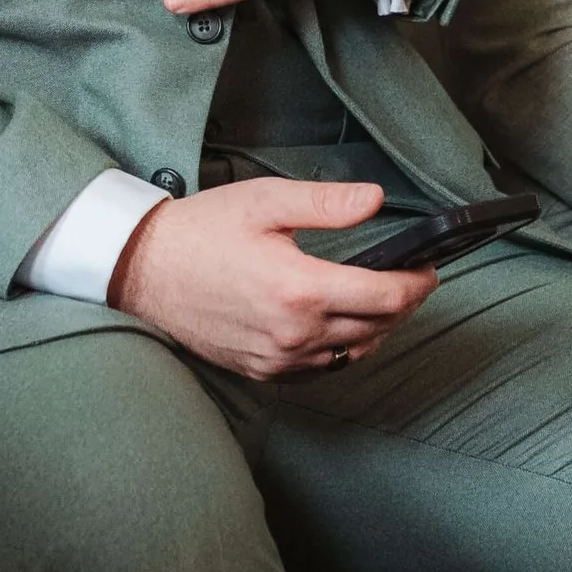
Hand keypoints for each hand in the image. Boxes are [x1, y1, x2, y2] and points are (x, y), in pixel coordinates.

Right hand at [109, 176, 438, 379]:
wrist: (143, 270)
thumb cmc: (201, 231)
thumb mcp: (266, 201)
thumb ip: (326, 203)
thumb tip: (374, 200)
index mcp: (300, 289)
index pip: (386, 297)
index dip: (417, 284)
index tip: (428, 269)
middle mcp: (293, 333)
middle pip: (376, 328)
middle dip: (403, 304)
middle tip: (413, 281)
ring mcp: (277, 358)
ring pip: (352, 352)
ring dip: (377, 329)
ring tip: (384, 302)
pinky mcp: (261, 370)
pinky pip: (320, 368)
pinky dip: (343, 349)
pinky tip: (344, 327)